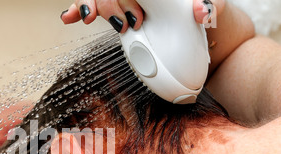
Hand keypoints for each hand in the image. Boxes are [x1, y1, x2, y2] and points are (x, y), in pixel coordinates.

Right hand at [61, 0, 224, 32]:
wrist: (196, 17)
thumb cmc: (202, 5)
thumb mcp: (212, 2)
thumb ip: (208, 3)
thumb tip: (202, 12)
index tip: (135, 17)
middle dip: (109, 4)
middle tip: (130, 24)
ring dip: (87, 5)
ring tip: (88, 19)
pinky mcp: (116, 6)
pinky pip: (90, 5)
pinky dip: (76, 10)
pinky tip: (68, 18)